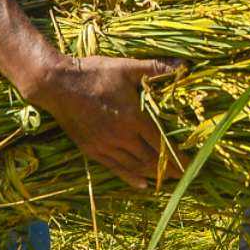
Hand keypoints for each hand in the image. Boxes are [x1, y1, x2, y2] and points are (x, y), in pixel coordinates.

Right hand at [26, 53, 181, 188]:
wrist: (57, 84)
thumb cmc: (94, 74)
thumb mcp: (126, 68)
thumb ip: (156, 68)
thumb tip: (184, 65)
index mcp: (134, 117)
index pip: (162, 142)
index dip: (177, 156)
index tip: (191, 164)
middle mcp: (122, 136)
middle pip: (151, 159)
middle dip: (168, 169)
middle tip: (183, 175)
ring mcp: (105, 145)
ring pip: (134, 166)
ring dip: (152, 174)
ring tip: (166, 179)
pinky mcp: (91, 149)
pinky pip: (115, 168)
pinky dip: (131, 177)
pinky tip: (142, 184)